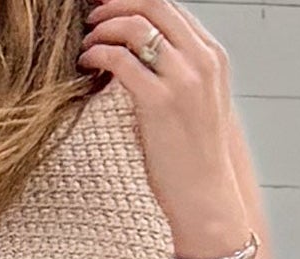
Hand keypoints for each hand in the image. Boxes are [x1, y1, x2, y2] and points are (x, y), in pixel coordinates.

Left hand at [79, 0, 250, 258]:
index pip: (169, 5)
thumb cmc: (192, 154)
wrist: (204, 198)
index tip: (106, 7)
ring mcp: (185, 80)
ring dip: (103, 28)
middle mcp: (203, 60)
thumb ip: (179, 66)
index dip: (132, 1)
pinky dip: (98, 54)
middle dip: (115, 4)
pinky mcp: (161, 102)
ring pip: (135, 26)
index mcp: (212, 56)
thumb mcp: (197, 99)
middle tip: (90, 17)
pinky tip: (87, 64)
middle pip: (152, 4)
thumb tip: (140, 44)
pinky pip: (121, 59)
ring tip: (86, 44)